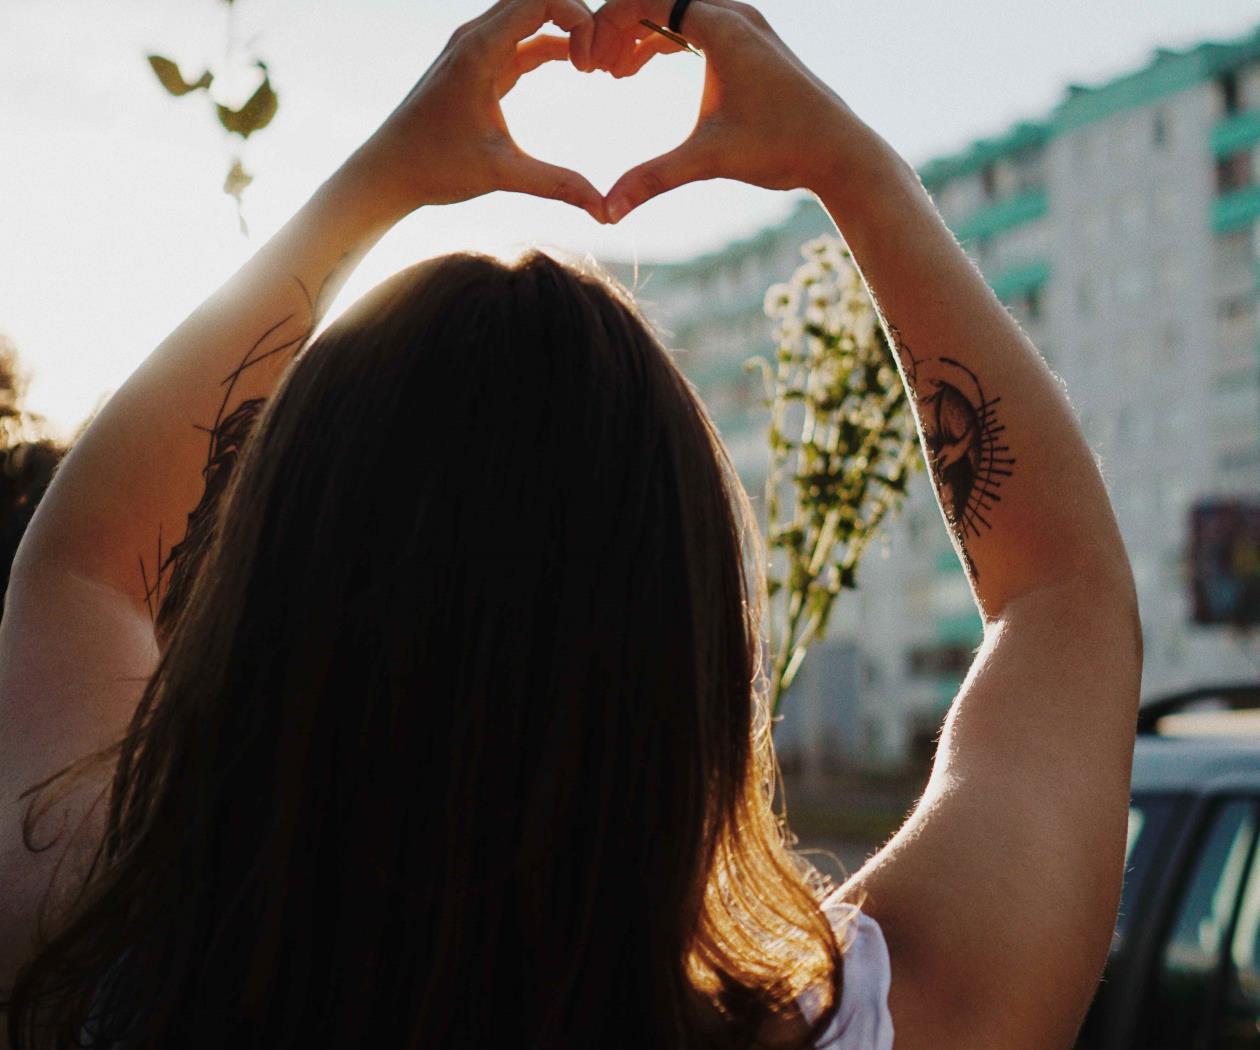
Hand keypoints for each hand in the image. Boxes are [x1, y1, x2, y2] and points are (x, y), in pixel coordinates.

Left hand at [348, 0, 605, 221]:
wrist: (388, 170)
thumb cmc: (435, 167)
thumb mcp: (502, 174)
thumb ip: (557, 185)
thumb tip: (605, 211)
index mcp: (480, 49)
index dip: (579, 17)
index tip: (595, 62)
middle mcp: (475, 36)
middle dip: (578, 17)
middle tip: (604, 58)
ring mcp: (475, 47)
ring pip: (530, 14)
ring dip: (566, 28)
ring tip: (596, 63)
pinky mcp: (478, 64)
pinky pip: (522, 38)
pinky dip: (552, 44)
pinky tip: (577, 66)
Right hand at [590, 0, 861, 221]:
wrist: (840, 151)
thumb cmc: (781, 148)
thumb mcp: (709, 160)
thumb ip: (653, 178)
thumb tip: (606, 211)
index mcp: (722, 28)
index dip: (607, 26)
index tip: (587, 63)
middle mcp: (737, 15)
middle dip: (619, 29)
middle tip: (594, 68)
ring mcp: (747, 25)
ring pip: (676, 9)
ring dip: (640, 34)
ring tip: (614, 74)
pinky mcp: (752, 42)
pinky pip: (693, 23)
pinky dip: (662, 39)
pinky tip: (638, 70)